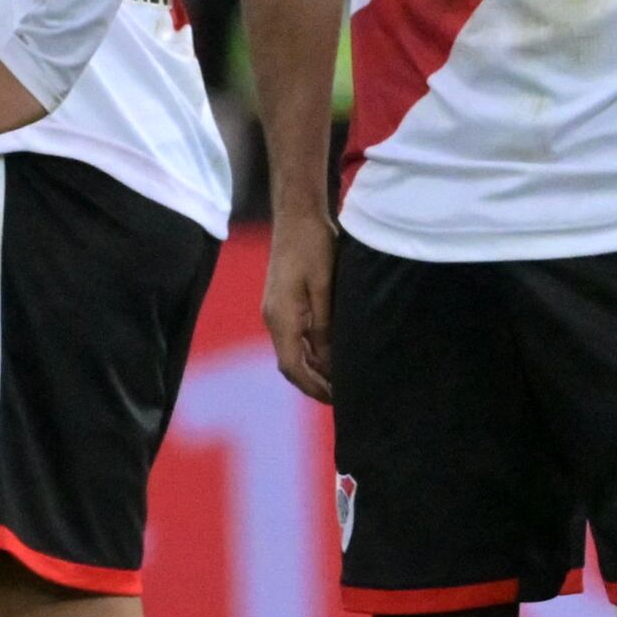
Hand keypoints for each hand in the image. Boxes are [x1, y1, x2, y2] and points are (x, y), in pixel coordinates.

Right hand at [263, 206, 333, 402]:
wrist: (297, 215)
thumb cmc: (314, 245)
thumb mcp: (325, 286)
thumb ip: (325, 326)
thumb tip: (329, 361)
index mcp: (281, 318)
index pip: (292, 366)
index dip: (314, 386)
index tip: (336, 400)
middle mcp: (273, 318)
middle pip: (290, 364)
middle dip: (313, 384)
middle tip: (342, 398)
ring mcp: (275, 311)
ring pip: (291, 352)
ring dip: (312, 370)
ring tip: (338, 382)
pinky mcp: (282, 303)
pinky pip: (293, 338)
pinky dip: (309, 353)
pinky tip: (328, 356)